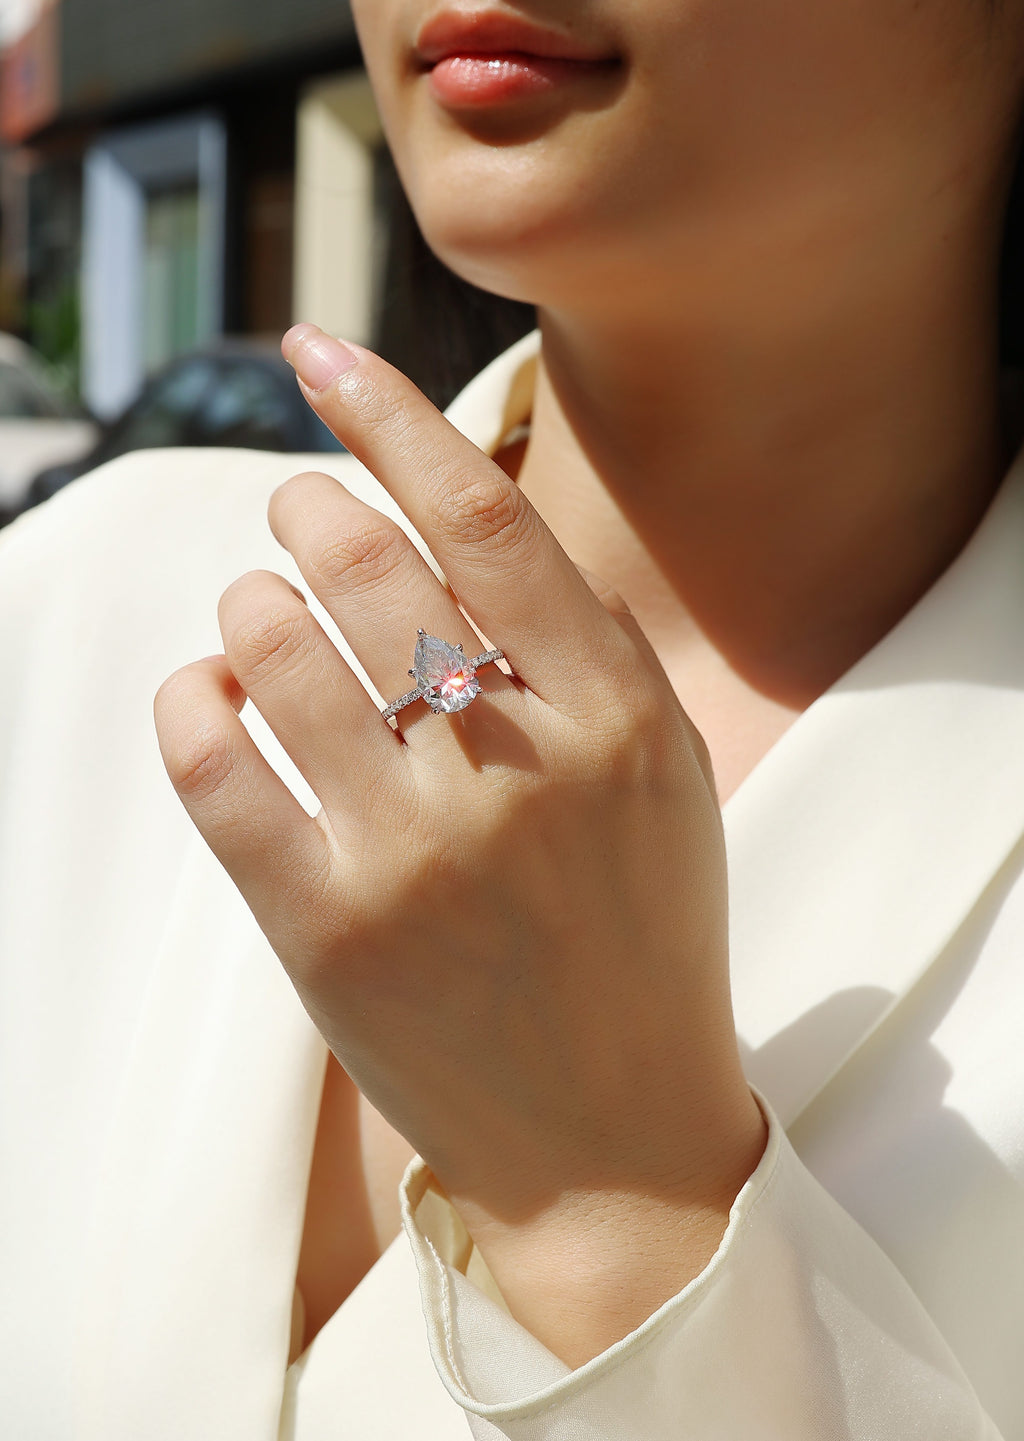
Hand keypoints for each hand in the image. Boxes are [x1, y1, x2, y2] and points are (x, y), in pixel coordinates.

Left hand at [153, 325, 766, 1363]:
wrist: (611, 1137)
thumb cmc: (640, 934)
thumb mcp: (660, 774)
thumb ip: (578, 643)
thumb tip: (445, 512)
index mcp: (616, 719)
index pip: (483, 517)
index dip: (389, 413)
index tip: (319, 353)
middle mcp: (518, 774)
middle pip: (364, 563)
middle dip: (307, 508)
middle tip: (298, 510)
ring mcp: (415, 856)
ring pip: (272, 645)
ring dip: (249, 601)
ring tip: (266, 618)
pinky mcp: (325, 930)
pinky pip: (213, 763)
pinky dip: (192, 699)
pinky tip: (212, 696)